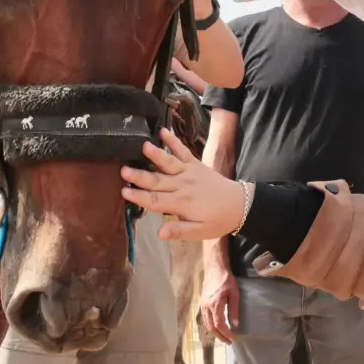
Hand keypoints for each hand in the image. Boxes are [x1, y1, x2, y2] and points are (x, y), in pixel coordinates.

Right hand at [121, 128, 244, 240]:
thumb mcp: (199, 232)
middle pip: (157, 180)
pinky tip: (163, 131)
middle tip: (123, 170)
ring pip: (169, 163)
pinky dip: (174, 140)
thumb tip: (159, 233)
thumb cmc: (217, 220)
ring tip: (143, 145)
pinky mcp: (195, 164)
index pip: (155, 201)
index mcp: (181, 204)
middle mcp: (183, 186)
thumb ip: (179, 231)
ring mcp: (189, 172)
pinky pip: (183, 151)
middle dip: (139, 176)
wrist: (239, 204)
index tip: (124, 192)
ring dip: (156, 154)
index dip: (139, 197)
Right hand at [200, 262, 239, 343]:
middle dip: (220, 336)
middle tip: (229, 341)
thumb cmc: (226, 280)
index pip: (219, 324)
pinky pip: (204, 319)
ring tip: (223, 337)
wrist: (215, 269)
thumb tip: (235, 325)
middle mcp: (206, 307)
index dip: (226, 333)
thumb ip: (234, 310)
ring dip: (215, 333)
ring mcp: (202, 305)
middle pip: (211, 327)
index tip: (233, 338)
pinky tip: (216, 327)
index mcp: (215, 304)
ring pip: (206, 324)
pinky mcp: (201, 303)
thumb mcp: (234, 294)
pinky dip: (210, 326)